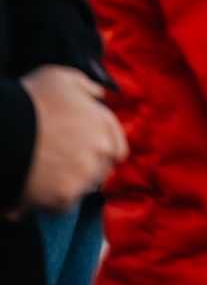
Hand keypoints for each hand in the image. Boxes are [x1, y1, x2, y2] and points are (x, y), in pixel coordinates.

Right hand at [19, 66, 125, 212]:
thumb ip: (86, 87)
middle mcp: (102, 151)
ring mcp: (85, 175)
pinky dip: (48, 203)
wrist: (2, 129)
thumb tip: (99, 95)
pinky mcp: (65, 197)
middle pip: (100, 170)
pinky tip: (31, 193)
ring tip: (42, 179)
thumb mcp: (62, 78)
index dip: (100, 152)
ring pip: (82, 188)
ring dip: (67, 186)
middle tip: (57, 168)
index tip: (83, 155)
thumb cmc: (29, 100)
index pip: (117, 149)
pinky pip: (62, 206)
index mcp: (105, 124)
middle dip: (83, 170)